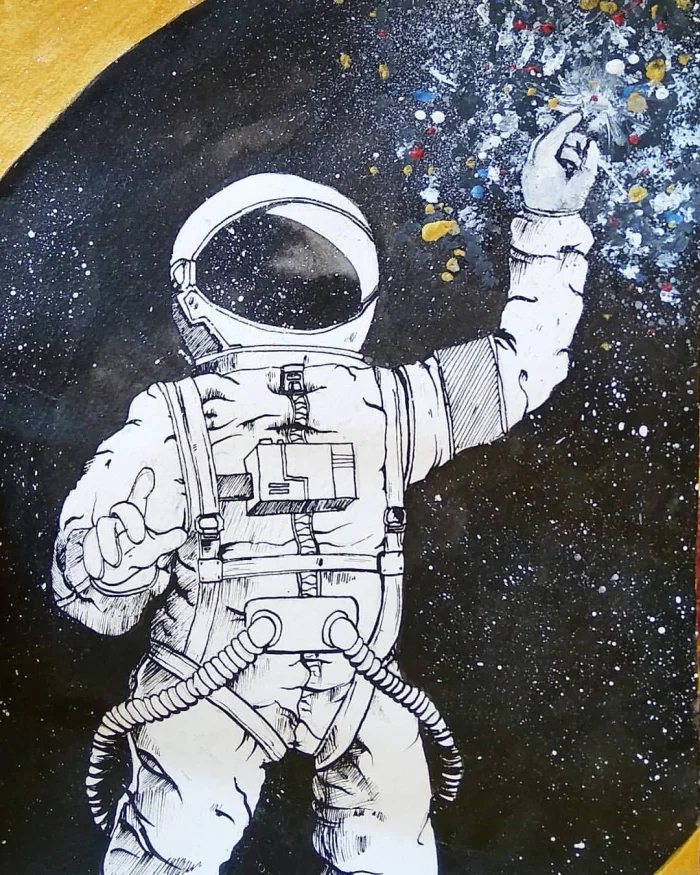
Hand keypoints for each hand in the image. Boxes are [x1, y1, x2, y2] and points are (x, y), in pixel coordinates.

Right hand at [82, 467, 186, 586]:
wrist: (114, 579)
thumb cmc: (135, 558)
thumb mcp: (152, 550)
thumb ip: (165, 541)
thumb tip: (181, 534)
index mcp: (134, 520)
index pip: (138, 500)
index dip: (142, 487)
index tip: (149, 474)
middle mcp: (118, 522)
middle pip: (122, 508)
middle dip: (131, 520)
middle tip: (140, 538)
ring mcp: (102, 533)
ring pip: (102, 527)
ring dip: (108, 544)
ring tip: (115, 562)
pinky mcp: (91, 547)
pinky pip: (89, 548)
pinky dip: (93, 561)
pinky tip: (98, 572)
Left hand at [522, 112, 598, 213]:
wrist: (546, 225)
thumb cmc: (564, 205)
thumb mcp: (583, 182)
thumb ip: (590, 159)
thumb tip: (591, 144)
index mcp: (542, 165)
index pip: (553, 136)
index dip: (566, 124)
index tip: (578, 115)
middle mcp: (531, 165)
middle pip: (545, 139)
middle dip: (563, 137)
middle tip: (579, 144)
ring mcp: (527, 171)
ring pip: (543, 147)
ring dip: (561, 149)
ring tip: (574, 163)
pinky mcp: (527, 176)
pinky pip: (540, 158)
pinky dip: (553, 157)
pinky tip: (565, 168)